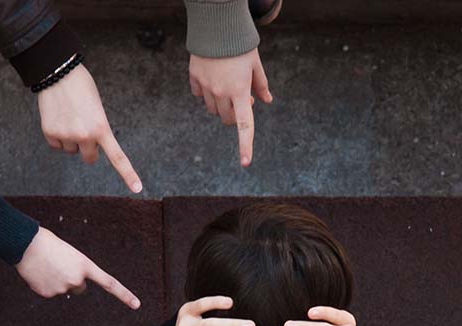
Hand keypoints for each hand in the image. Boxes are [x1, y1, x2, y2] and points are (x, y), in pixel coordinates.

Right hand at [16, 227, 140, 308]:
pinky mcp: (47, 294)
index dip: (124, 295)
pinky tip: (38, 273)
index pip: (109, 283)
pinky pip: (49, 292)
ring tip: (47, 266)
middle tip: (59, 265)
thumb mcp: (70, 254)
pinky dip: (44, 284)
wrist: (26, 244)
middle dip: (72, 280)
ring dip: (57, 281)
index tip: (137, 305)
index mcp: (85, 266)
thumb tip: (70, 288)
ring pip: (64, 289)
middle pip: (79, 288)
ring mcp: (62, 288)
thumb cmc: (49, 243)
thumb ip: (76, 271)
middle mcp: (77, 280)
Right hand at [38, 66, 141, 193]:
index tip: (137, 189)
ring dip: (71, 140)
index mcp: (102, 128)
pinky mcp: (50, 133)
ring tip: (69, 117)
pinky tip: (57, 118)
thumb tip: (89, 145)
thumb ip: (97, 128)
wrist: (58, 72)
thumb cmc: (81, 87)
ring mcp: (66, 136)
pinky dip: (57, 136)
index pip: (117, 157)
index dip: (128, 174)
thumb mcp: (97, 108)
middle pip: (89, 158)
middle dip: (88, 150)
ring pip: (71, 150)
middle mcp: (84, 136)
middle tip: (84, 132)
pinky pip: (56, 145)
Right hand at [189, 48, 272, 166]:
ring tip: (227, 86)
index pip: (244, 125)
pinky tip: (212, 79)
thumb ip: (261, 85)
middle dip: (235, 115)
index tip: (246, 163)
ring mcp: (206, 87)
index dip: (245, 145)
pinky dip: (206, 93)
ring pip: (213, 110)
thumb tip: (267, 101)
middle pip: (227, 119)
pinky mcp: (194, 78)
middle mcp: (221, 93)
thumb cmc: (241, 46)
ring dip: (221, 105)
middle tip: (242, 99)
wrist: (217, 26)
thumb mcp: (256, 65)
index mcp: (240, 91)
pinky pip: (199, 95)